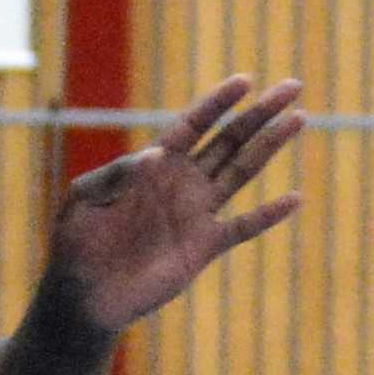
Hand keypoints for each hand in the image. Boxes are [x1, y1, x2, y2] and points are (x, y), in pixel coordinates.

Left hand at [48, 77, 304, 337]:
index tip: (245, 80)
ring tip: (298, 119)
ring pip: (242, 171)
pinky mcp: (204, 246)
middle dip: (259, 113)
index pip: (193, 124)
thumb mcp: (83, 199)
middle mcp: (181, 182)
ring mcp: (195, 213)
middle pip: (228, 139)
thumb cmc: (76, 242)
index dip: (218, 102)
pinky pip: (243, 226)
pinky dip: (268, 215)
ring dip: (269, 146)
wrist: (84, 294)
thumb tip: (156, 155)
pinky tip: (293, 198)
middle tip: (292, 86)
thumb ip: (116, 174)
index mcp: (152, 164)